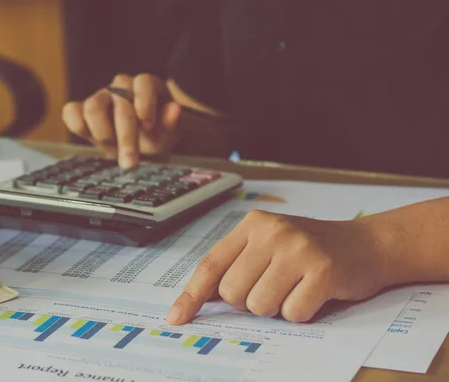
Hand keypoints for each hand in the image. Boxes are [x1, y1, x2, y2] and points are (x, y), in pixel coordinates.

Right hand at [62, 73, 181, 167]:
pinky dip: (77, 125)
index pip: (143, 82)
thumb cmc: (156, 134)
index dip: (145, 102)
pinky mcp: (81, 110)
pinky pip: (71, 112)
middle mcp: (122, 87)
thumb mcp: (168, 133)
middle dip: (126, 135)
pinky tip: (90, 139)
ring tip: (112, 150)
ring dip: (103, 133)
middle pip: (120, 103)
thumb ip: (171, 122)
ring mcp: (100, 97)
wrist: (140, 143)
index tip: (148, 125)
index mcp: (146, 86)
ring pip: (93, 106)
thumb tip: (174, 109)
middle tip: (130, 161)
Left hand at [166, 210, 392, 323]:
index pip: (211, 264)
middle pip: (233, 292)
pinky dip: (301, 312)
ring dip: (276, 308)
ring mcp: (297, 249)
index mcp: (252, 224)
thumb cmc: (309, 251)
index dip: (192, 295)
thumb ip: (235, 266)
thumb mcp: (268, 247)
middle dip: (249, 301)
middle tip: (274, 287)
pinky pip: (293, 313)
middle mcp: (272, 231)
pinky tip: (313, 293)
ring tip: (294, 288)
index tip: (177, 318)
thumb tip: (198, 300)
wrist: (365, 244)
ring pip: (260, 306)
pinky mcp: (322, 270)